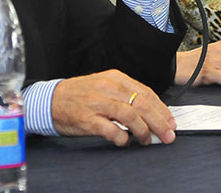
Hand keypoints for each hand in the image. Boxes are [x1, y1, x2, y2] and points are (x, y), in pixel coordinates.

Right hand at [52, 70, 175, 145]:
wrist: (51, 100)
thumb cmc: (80, 94)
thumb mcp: (105, 86)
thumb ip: (125, 95)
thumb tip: (150, 111)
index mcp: (115, 78)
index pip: (145, 92)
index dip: (161, 109)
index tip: (170, 121)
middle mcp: (108, 88)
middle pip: (141, 104)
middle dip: (159, 121)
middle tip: (168, 134)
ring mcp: (97, 103)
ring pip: (130, 115)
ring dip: (143, 130)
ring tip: (148, 140)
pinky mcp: (88, 119)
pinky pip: (111, 130)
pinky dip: (122, 138)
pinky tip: (126, 141)